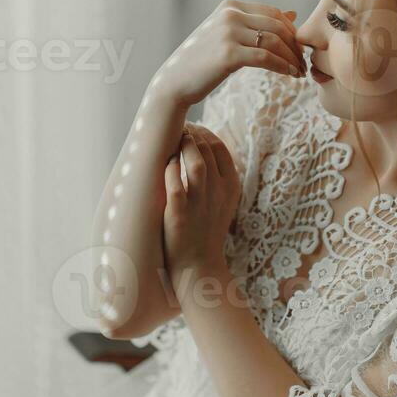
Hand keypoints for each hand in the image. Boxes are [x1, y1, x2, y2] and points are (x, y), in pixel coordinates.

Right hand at [150, 0, 305, 108]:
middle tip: (304, 63)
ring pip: (274, 41)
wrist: (174, 82)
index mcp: (230, 6)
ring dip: (292, 58)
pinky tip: (290, 76)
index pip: (274, 13)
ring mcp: (228, 33)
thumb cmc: (204, 61)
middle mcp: (229, 15)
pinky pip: (266, 58)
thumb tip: (292, 12)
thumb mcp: (230, 35)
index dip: (292, 32)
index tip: (299, 50)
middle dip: (295, 46)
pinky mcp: (228, 54)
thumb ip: (258, 23)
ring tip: (299, 72)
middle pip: (278, 26)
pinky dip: (283, 67)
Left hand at [163, 123, 241, 287]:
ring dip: (184, 147)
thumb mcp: (222, 200)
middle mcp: (218, 193)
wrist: (198, 267)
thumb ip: (216, 174)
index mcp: (230, 186)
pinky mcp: (178, 216)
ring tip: (173, 142)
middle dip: (191, 135)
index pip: (220, 147)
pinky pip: (175, 185)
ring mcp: (199, 204)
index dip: (204, 133)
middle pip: (207, 150)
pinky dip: (170, 170)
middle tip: (177, 131)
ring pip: (196, 163)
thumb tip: (200, 145)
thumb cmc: (205, 229)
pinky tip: (165, 164)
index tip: (190, 129)